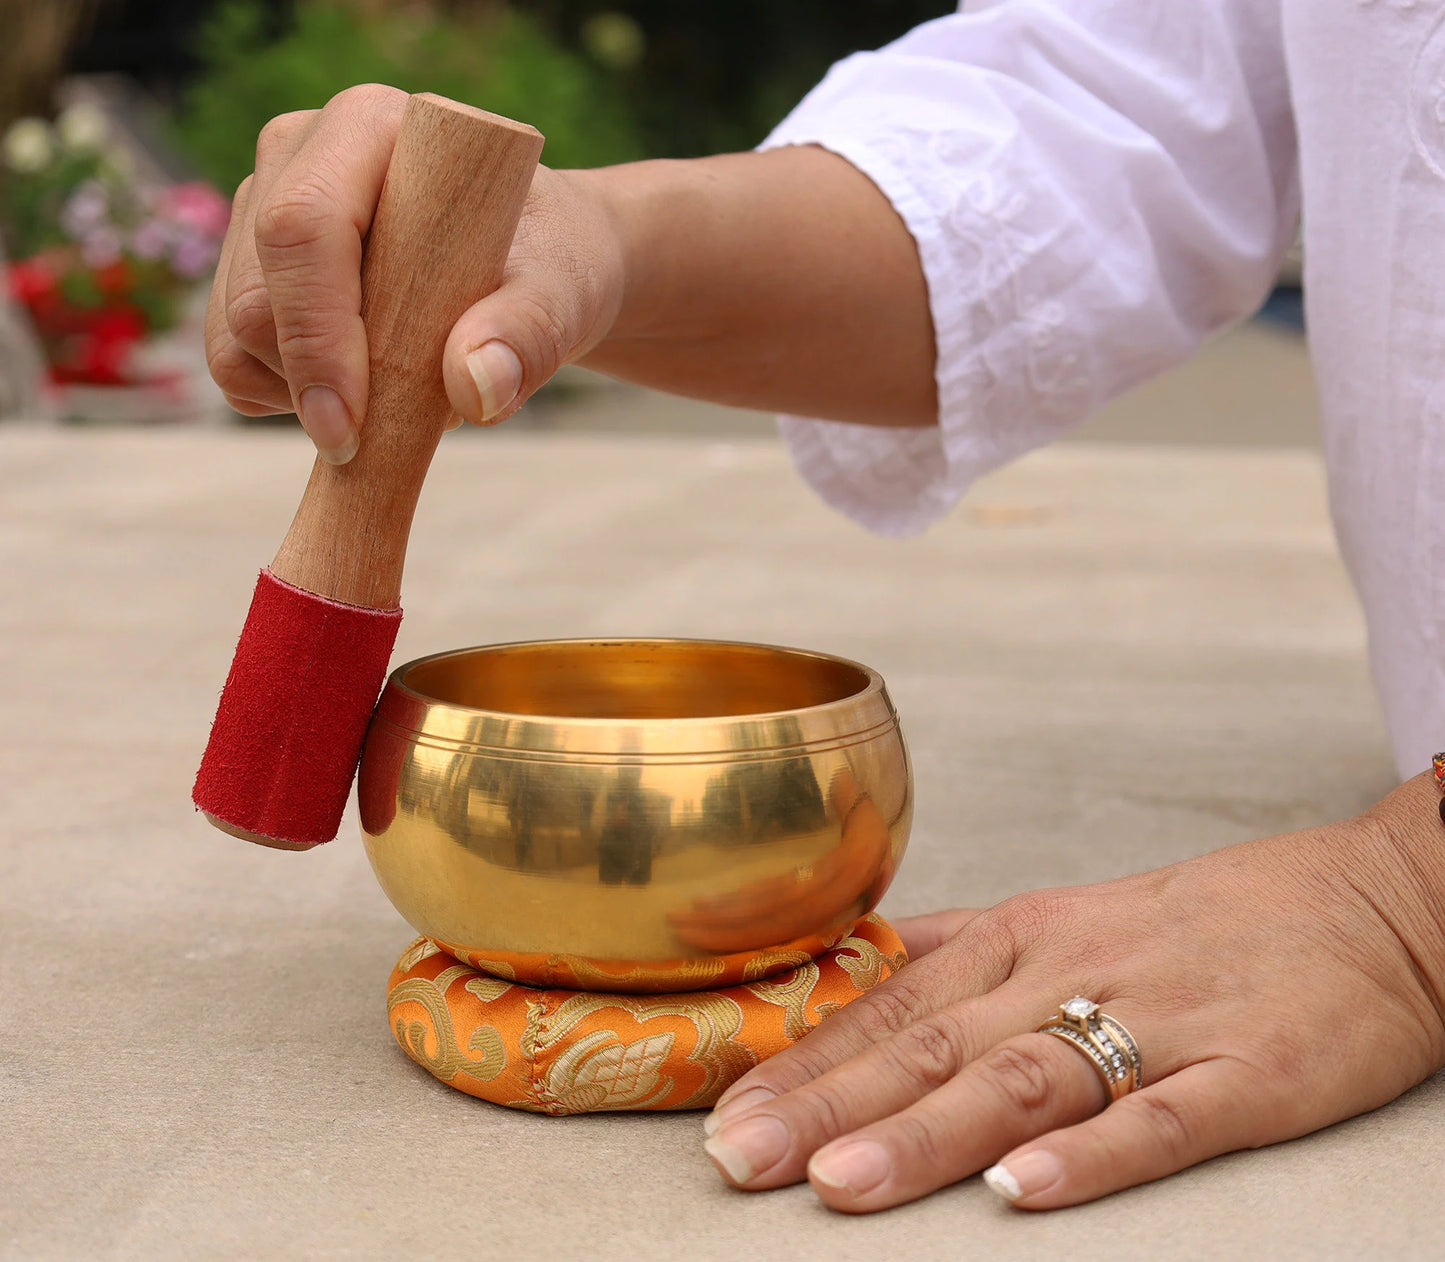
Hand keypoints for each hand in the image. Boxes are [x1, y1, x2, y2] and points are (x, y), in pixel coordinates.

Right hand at [205, 84, 623, 462]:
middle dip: (316, 385)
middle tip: (396, 428)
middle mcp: (295, 156)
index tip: (352, 428)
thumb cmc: (549, 267)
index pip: (304, 226)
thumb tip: (475, 388)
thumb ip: (529, 335)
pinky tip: (360, 388)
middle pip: (255, 298)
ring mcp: (259, 212)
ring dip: (308, 397)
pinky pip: (234, 365)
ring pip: (234, 338)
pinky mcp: (249, 272)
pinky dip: (290, 403)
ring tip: (399, 390)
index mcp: (368, 127)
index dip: (317, 334)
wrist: (534, 271)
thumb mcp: (563, 296)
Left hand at [701, 773, 1444, 1210]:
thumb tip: (853, 965)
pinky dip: (1092, 1154)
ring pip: (1024, 1080)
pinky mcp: (1250, 1073)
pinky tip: (1027, 1192)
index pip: (892, 1009)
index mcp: (1022, 938)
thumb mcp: (1063, 913)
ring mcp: (1161, 1022)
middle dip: (827, 1107)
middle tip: (738, 1160)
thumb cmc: (1199, 919)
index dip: (806, 1065)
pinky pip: (1162, 1118)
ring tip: (842, 1185)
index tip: (724, 1113)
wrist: (1369, 902)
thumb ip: (957, 947)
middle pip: (933, 1047)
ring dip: (928, 1134)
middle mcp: (1072, 972)